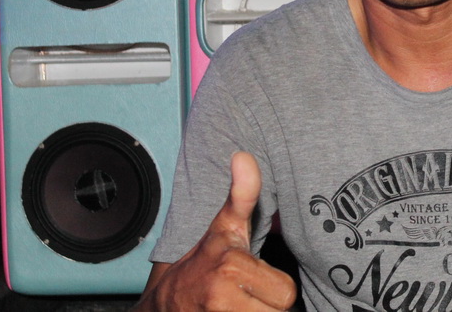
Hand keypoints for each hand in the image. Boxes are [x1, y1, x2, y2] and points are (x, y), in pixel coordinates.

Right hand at [146, 152, 296, 310]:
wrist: (164, 305)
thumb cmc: (203, 261)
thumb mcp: (224, 226)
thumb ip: (242, 193)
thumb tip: (243, 155)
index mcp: (231, 265)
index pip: (287, 292)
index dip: (276, 289)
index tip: (257, 278)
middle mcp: (221, 295)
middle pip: (280, 311)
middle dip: (269, 306)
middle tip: (250, 295)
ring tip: (241, 305)